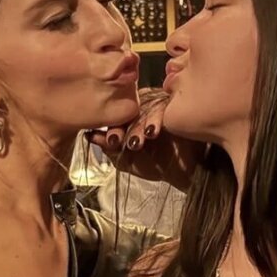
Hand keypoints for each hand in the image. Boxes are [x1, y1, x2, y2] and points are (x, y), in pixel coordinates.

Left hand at [85, 88, 205, 192]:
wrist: (187, 171)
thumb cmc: (158, 165)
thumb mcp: (128, 161)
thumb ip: (110, 149)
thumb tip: (89, 136)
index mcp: (132, 118)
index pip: (118, 117)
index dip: (113, 129)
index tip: (112, 142)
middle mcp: (145, 108)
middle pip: (131, 110)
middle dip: (124, 127)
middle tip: (120, 141)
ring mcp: (161, 105)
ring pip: (146, 109)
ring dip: (140, 125)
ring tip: (139, 141)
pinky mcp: (176, 106)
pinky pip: (164, 106)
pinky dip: (157, 119)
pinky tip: (154, 131)